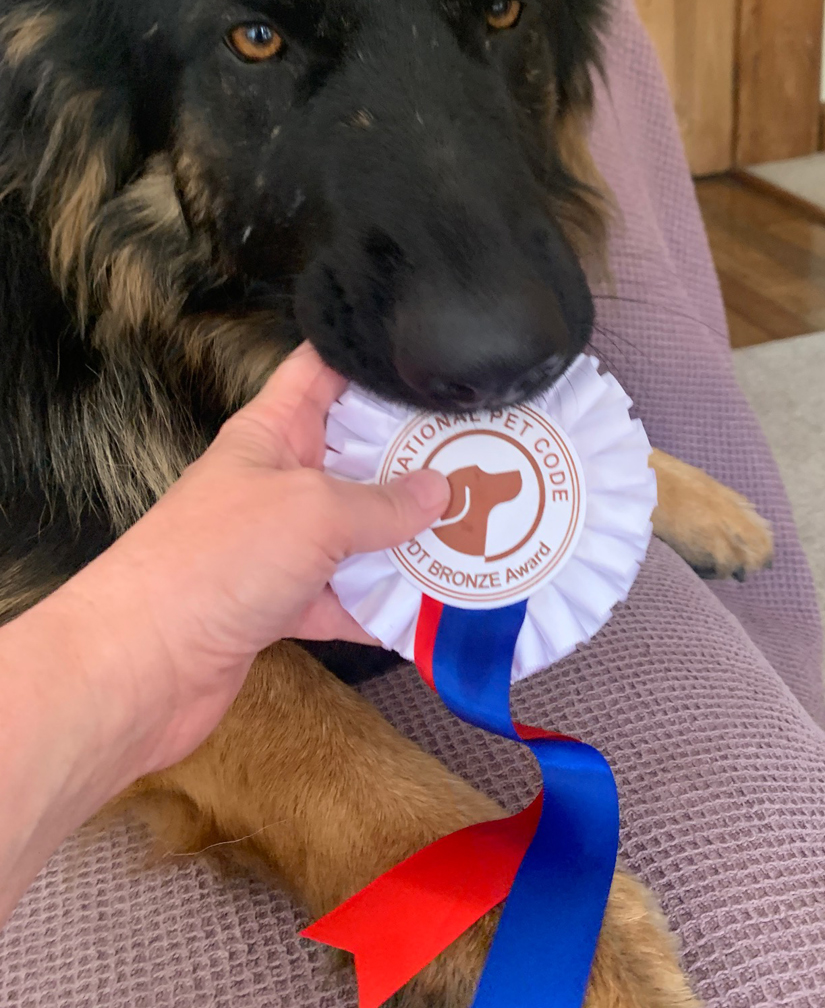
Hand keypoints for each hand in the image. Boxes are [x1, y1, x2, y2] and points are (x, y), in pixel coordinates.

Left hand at [48, 342, 449, 777]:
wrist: (142, 665)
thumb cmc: (218, 560)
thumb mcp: (314, 511)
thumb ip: (382, 502)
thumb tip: (441, 490)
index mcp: (271, 433)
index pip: (319, 371)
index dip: (366, 355)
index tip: (428, 354)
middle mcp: (275, 482)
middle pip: (352, 456)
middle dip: (412, 456)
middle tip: (486, 451)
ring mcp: (275, 546)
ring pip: (354, 532)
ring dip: (407, 537)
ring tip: (480, 529)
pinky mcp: (278, 606)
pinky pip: (343, 599)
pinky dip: (381, 607)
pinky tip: (435, 610)